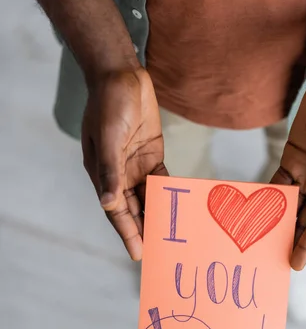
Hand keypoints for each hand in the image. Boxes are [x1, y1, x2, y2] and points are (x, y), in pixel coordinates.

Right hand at [82, 69, 167, 260]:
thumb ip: (109, 171)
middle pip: (134, 209)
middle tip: (162, 252)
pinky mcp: (151, 155)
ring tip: (172, 237)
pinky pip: (161, 181)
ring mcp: (135, 165)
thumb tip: (107, 203)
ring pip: (148, 198)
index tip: (138, 254)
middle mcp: (119, 174)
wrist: (121, 74)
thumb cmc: (110, 103)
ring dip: (158, 215)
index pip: (117, 211)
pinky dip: (168, 194)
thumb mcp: (110, 137)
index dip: (127, 233)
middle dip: (145, 230)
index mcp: (103, 174)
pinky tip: (179, 207)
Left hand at [272, 74, 305, 269]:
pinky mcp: (293, 159)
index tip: (294, 264)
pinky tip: (253, 210)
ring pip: (288, 204)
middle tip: (269, 257)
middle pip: (302, 219)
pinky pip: (277, 183)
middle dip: (289, 238)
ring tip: (257, 240)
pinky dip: (266, 196)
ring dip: (275, 220)